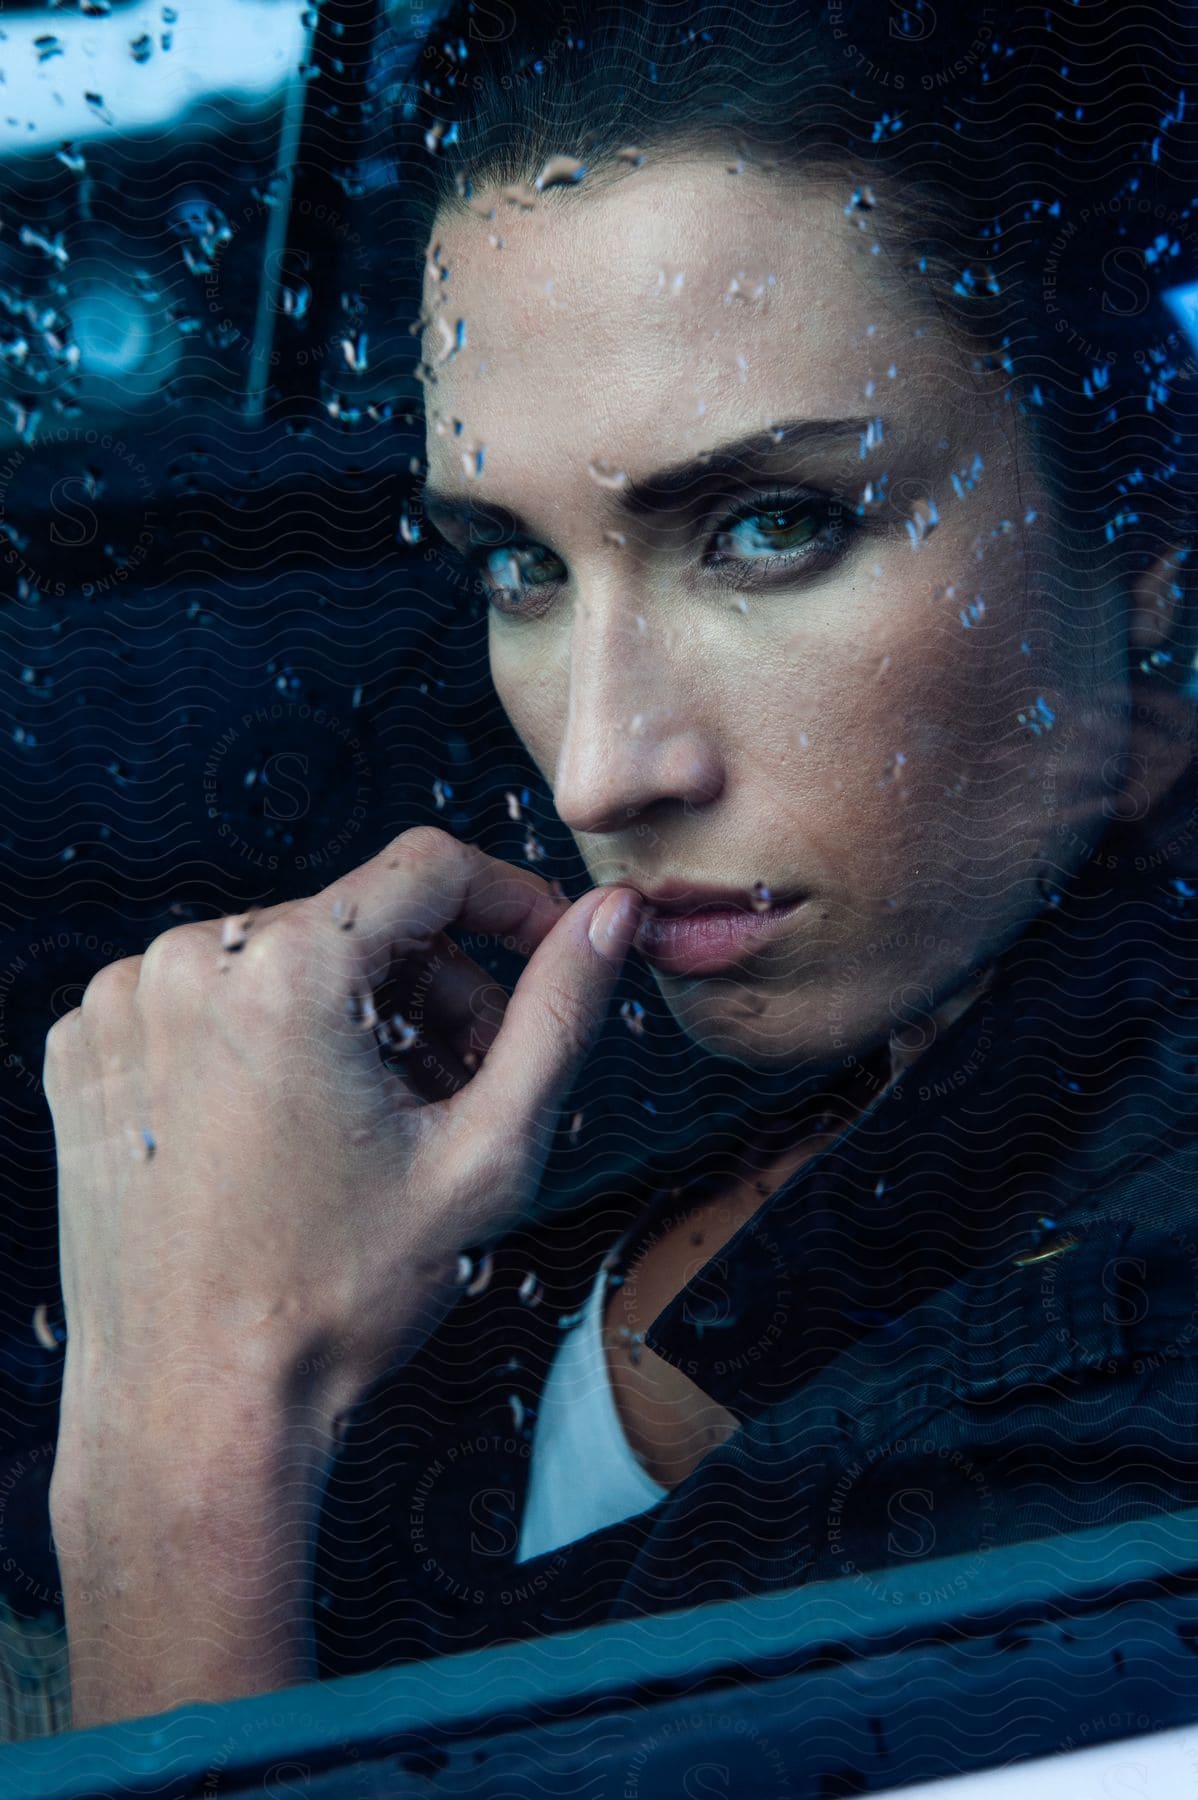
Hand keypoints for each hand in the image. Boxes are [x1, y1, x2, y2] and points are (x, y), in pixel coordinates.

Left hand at [44, 826, 643, 1428]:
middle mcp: (186, 962)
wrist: (191, 1409)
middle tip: (467, 1089)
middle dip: (434, 989)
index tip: (547, 959)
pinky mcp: (86, 1047)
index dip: (511, 905)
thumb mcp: (485, 1154)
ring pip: (284, 956)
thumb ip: (557, 1015)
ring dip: (352, 1015)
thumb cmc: (335, 1299)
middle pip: (358, 921)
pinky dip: (266, 1038)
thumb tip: (608, 917)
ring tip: (379, 1124)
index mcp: (285, 970)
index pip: (430, 869)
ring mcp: (121, 1005)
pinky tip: (293, 1131)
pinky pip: (209, 998)